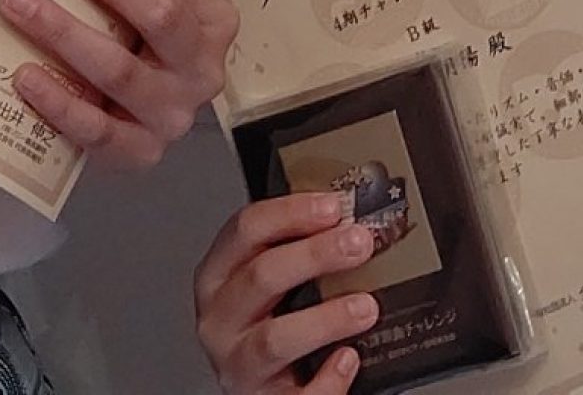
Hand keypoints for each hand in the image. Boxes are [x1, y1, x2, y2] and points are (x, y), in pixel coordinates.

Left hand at [0, 0, 236, 170]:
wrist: (156, 113)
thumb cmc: (147, 41)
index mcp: (212, 14)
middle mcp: (201, 65)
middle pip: (157, 12)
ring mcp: (174, 113)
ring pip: (120, 70)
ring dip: (65, 31)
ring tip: (19, 3)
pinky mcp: (141, 152)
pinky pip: (97, 129)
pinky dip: (58, 102)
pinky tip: (25, 75)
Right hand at [193, 192, 380, 392]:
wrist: (265, 387)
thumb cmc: (269, 321)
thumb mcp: (268, 281)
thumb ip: (294, 249)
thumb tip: (350, 220)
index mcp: (217, 276)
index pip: (245, 229)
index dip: (290, 212)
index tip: (333, 206)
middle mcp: (220, 320)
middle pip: (261, 276)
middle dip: (315, 255)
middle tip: (358, 244)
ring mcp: (238, 366)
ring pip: (275, 339)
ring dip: (325, 319)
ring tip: (365, 307)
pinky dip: (326, 380)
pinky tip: (348, 358)